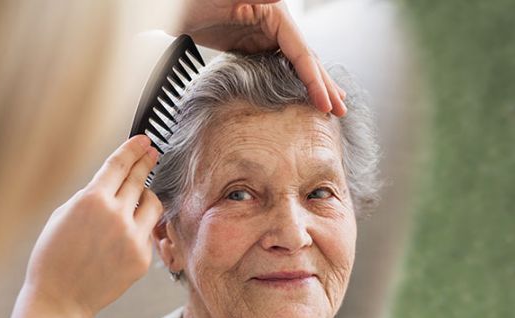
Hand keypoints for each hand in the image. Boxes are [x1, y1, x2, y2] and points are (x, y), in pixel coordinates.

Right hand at [24, 135, 162, 317]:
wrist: (60, 298)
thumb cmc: (54, 258)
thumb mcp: (63, 215)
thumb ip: (90, 197)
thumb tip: (112, 184)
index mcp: (92, 200)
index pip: (119, 165)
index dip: (133, 149)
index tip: (143, 141)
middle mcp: (116, 216)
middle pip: (139, 179)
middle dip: (146, 162)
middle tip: (152, 153)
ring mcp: (132, 238)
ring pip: (153, 204)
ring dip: (147, 196)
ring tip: (138, 198)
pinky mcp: (142, 258)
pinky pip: (147, 233)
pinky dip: (139, 229)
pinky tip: (122, 236)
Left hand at [174, 0, 346, 115]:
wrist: (174, 8)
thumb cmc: (199, 0)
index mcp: (275, 14)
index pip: (302, 53)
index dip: (315, 80)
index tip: (325, 104)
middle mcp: (274, 23)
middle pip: (306, 59)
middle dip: (324, 85)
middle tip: (340, 110)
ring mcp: (263, 34)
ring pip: (295, 64)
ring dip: (313, 84)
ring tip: (329, 104)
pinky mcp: (250, 45)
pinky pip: (276, 66)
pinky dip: (290, 81)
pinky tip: (298, 93)